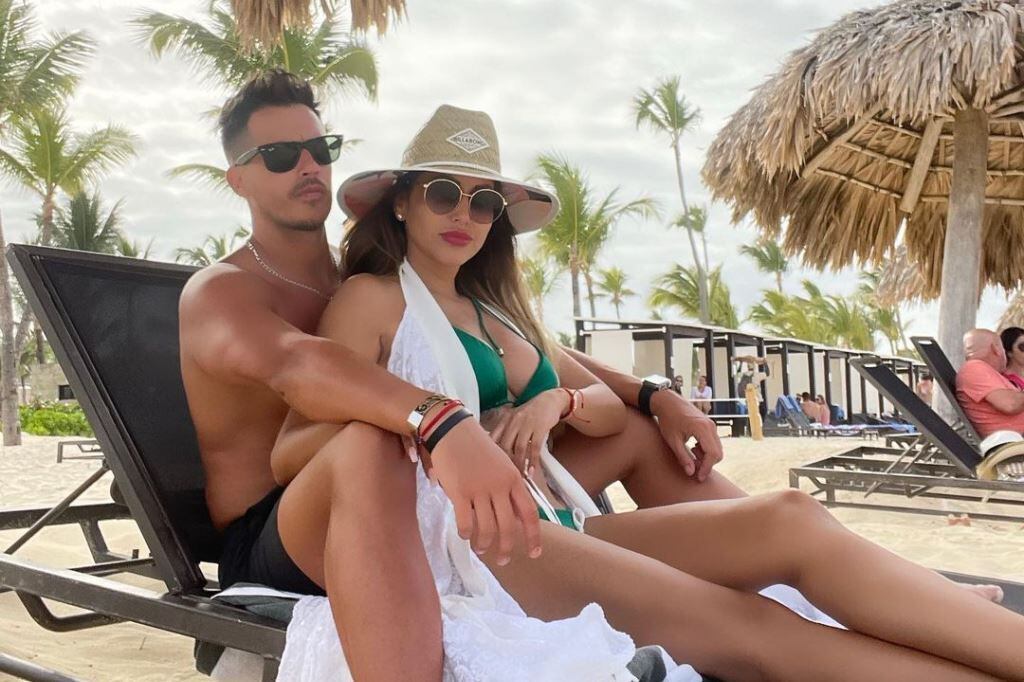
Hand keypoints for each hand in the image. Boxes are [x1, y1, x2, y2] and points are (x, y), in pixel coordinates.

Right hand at [426, 418, 541, 564]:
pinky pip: (465, 522)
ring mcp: (479, 490)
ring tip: (482, 549)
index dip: (533, 536)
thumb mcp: (502, 465)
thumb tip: (514, 518)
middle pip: (509, 527)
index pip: (529, 514)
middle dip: (507, 548)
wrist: (452, 430)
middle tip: (504, 560)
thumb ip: (509, 490)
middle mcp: (499, 486)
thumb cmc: (477, 448)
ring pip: (487, 528)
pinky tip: (465, 535)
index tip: (535, 553)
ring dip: (485, 544)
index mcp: (513, 479)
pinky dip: (466, 534)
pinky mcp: (459, 492)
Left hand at [487, 390, 566, 474]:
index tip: (491, 466)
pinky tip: (532, 469)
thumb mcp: (515, 418)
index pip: (493, 438)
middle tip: (507, 475)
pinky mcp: (539, 427)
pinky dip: (533, 461)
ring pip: (519, 448)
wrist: (550, 400)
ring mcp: (526, 424)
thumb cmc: (532, 412)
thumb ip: (506, 431)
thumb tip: (496, 450)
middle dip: (506, 463)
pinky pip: (534, 448)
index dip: (491, 453)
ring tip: (520, 476)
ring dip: (519, 464)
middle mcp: (514, 421)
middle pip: (505, 445)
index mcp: (505, 419)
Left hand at [650, 389, 723, 481]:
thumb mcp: (672, 440)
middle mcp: (710, 426)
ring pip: (717, 449)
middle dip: (707, 464)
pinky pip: (714, 443)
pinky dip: (706, 450)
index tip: (699, 478)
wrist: (668, 402)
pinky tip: (693, 448)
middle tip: (692, 466)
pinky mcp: (709, 425)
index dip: (706, 468)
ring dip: (706, 457)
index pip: (712, 454)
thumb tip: (691, 473)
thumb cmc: (668, 420)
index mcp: (702, 429)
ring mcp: (711, 425)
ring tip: (691, 454)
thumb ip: (683, 457)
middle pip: (718, 453)